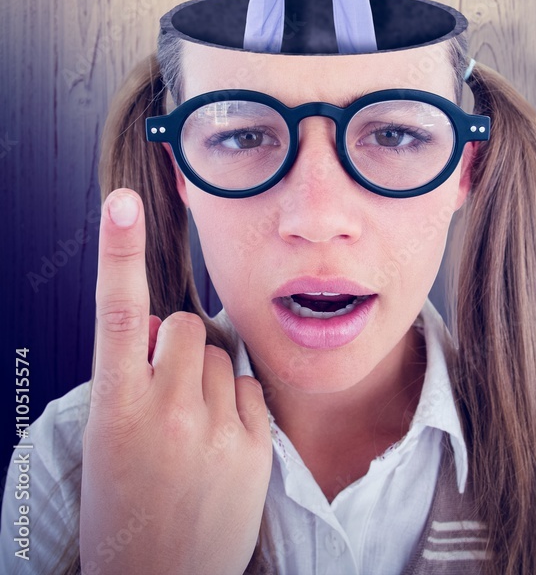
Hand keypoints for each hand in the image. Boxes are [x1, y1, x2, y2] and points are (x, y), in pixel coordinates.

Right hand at [80, 189, 271, 574]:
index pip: (118, 314)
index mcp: (116, 411)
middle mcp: (166, 416)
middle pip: (185, 327)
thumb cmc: (123, 506)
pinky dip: (236, 403)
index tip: (121, 202)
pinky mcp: (255, 448)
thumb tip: (164, 329)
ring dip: (207, 376)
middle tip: (165, 394)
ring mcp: (215, 432)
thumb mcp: (108, 438)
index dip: (118, 252)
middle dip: (177, 346)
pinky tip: (218, 443)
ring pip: (220, 355)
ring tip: (190, 430)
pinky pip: (249, 388)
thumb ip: (132, 375)